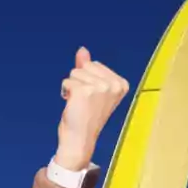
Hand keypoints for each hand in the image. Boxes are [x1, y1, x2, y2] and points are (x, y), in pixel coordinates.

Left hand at [55, 47, 128, 170]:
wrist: (80, 138)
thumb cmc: (86, 115)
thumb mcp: (92, 88)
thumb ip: (88, 67)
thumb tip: (82, 49)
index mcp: (121, 84)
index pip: (95, 64)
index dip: (88, 79)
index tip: (93, 98)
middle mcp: (114, 85)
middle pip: (85, 66)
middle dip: (80, 81)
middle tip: (85, 102)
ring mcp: (100, 88)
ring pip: (75, 72)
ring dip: (72, 87)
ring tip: (80, 104)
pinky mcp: (85, 91)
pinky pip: (67, 81)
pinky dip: (66, 92)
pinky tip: (73, 105)